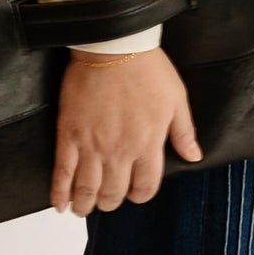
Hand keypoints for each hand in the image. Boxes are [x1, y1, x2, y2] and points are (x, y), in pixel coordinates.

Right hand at [50, 47, 202, 216]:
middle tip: (107, 200)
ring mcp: (92, 146)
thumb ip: (183, 132)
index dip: (140, 194)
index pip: (145, 186)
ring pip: (87, 189)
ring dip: (85, 205)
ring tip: (83, 207)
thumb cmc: (145, 68)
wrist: (112, 47)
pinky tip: (60, 203)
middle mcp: (119, 151)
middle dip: (111, 202)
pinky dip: (59, 193)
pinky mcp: (69, 136)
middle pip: (114, 194)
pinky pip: (62, 173)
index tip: (136, 192)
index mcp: (147, 144)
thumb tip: (194, 156)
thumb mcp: (176, 99)